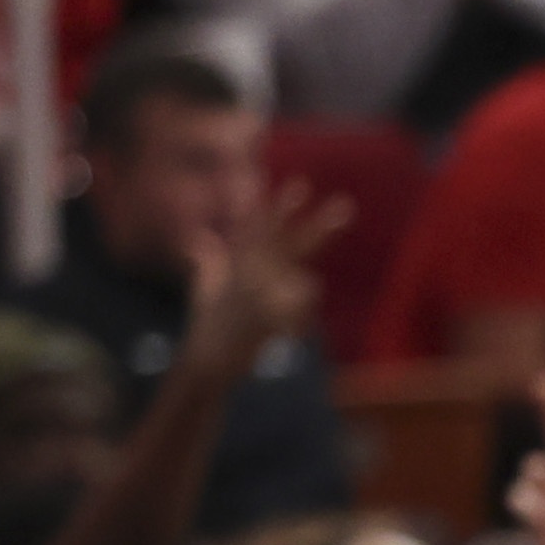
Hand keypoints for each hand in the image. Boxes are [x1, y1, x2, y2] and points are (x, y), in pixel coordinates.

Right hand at [181, 176, 348, 374]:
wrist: (204, 361)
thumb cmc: (209, 325)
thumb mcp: (205, 287)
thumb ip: (206, 259)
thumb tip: (196, 237)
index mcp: (237, 262)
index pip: (260, 226)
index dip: (279, 205)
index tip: (299, 183)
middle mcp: (247, 271)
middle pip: (290, 244)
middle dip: (319, 226)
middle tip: (348, 206)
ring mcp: (256, 292)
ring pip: (302, 283)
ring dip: (297, 300)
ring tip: (274, 315)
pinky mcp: (265, 317)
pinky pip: (298, 312)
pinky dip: (296, 320)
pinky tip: (285, 331)